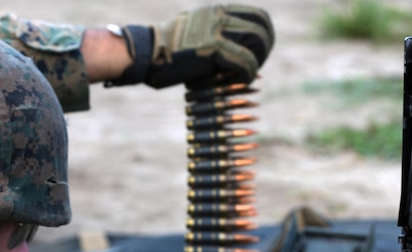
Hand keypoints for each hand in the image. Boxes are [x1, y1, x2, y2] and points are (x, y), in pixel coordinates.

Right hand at [109, 4, 274, 87]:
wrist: (147, 53)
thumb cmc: (166, 48)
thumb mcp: (192, 29)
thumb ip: (212, 31)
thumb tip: (229, 46)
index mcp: (217, 11)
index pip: (258, 17)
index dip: (264, 35)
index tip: (257, 51)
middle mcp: (219, 17)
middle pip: (261, 29)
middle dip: (264, 49)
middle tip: (256, 64)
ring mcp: (217, 33)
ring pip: (256, 44)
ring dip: (257, 62)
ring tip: (248, 73)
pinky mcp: (213, 51)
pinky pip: (243, 62)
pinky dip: (247, 73)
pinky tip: (241, 80)